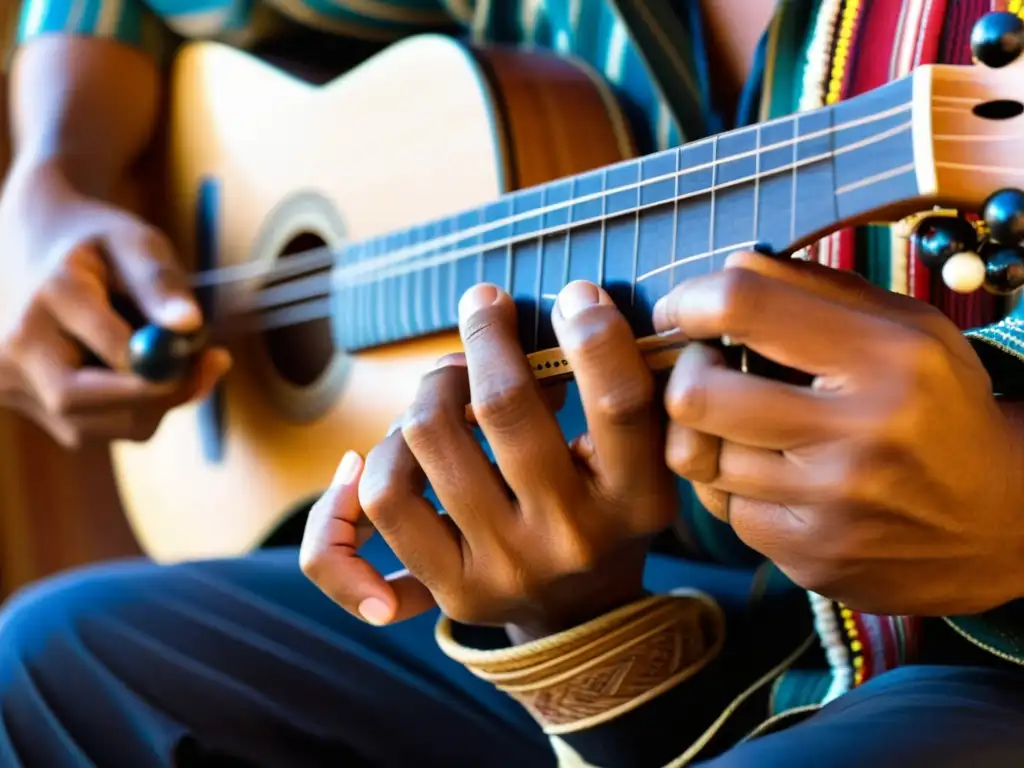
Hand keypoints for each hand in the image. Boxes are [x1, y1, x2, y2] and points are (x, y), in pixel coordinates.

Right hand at [0, 159, 229, 446]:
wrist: (27, 243)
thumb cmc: (95, 244)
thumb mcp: (135, 243)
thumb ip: (160, 282)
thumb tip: (191, 325)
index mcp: (50, 294)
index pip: (112, 350)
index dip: (169, 368)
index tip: (215, 358)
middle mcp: (14, 343)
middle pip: (82, 403)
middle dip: (156, 400)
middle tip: (207, 372)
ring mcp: (5, 378)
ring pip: (88, 427)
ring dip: (143, 408)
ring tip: (161, 359)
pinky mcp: (12, 401)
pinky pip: (81, 427)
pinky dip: (120, 410)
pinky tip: (120, 370)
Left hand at [300, 282, 677, 638]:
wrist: (580, 614)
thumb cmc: (605, 508)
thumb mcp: (639, 458)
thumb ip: (617, 391)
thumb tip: (568, 307)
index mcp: (635, 501)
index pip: (618, 403)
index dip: (592, 334)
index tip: (573, 295)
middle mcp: (571, 538)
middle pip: (504, 405)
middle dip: (486, 334)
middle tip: (483, 304)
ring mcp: (504, 568)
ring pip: (427, 437)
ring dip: (433, 388)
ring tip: (449, 383)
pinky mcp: (450, 588)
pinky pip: (381, 501)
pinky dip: (370, 462)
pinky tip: (381, 444)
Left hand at [656, 249, 1023, 615]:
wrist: (1004, 521)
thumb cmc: (938, 407)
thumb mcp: (905, 328)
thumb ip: (817, 288)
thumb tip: (727, 268)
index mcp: (888, 358)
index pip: (743, 305)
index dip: (690, 301)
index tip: (681, 310)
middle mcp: (859, 436)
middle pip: (695, 395)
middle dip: (686, 372)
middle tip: (707, 367)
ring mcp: (832, 508)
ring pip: (698, 458)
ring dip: (710, 433)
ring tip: (747, 423)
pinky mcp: (812, 558)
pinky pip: (723, 510)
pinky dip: (735, 487)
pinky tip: (773, 476)